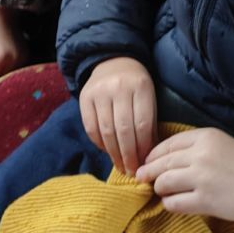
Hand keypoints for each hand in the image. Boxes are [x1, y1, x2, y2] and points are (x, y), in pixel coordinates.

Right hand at [79, 56, 156, 174]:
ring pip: (106, 131)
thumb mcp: (149, 97)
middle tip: (132, 172)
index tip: (145, 165)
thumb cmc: (136, 84)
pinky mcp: (84, 96)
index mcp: (141, 86)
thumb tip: (148, 156)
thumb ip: (149, 124)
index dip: (143, 148)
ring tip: (121, 167)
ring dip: (114, 154)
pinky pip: (91, 127)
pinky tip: (108, 151)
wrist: (113, 60)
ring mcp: (99, 91)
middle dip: (128, 155)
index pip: (142, 124)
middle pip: (123, 130)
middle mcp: (119, 87)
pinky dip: (100, 144)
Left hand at [136, 128, 233, 224]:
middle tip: (142, 179)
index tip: (147, 162)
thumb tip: (164, 160)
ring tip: (162, 192)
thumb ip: (195, 147)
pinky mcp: (205, 200)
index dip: (153, 155)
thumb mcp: (221, 144)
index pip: (167, 144)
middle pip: (161, 163)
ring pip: (163, 182)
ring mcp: (202, 178)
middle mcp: (200, 154)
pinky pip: (174, 203)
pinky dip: (170, 204)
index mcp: (205, 136)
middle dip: (149, 172)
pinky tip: (175, 204)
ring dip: (159, 189)